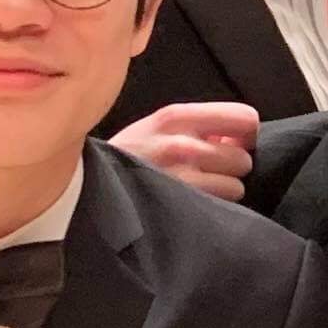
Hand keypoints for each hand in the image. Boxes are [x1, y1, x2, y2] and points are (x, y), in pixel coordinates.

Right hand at [110, 100, 259, 200]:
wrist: (82, 189)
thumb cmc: (125, 157)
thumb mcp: (154, 127)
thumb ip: (196, 126)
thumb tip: (239, 137)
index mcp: (176, 117)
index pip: (244, 118)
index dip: (245, 135)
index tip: (233, 144)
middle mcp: (183, 145)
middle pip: (243, 158)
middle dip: (232, 167)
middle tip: (210, 173)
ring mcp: (182, 180)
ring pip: (236, 187)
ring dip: (223, 191)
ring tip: (199, 191)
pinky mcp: (181, 209)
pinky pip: (220, 209)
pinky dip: (214, 210)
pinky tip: (193, 207)